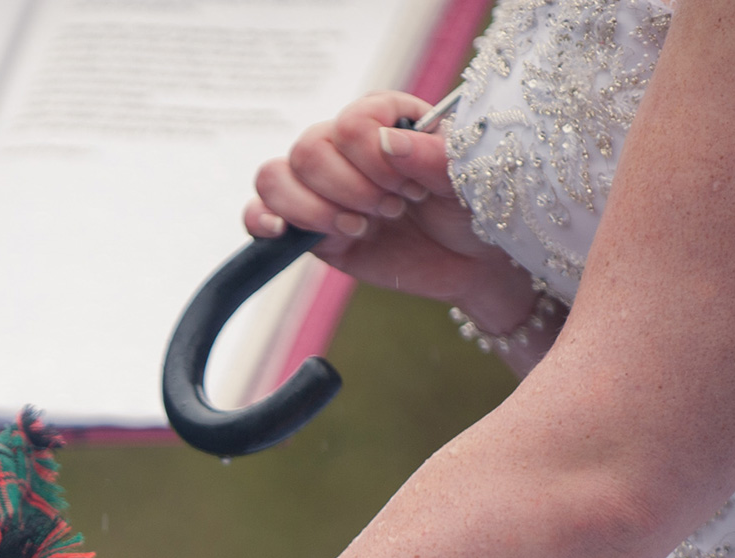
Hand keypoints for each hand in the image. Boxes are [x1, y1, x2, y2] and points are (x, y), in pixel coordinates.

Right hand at [246, 91, 539, 341]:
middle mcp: (344, 146)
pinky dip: (261, 220)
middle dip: (351, 190)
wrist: (472, 262)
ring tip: (360, 229)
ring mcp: (321, 187)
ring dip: (316, 210)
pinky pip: (259, 213)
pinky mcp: (307, 229)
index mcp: (384, 117)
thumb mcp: (468, 179)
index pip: (351, 122)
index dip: (374, 160)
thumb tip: (387, 141)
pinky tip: (282, 232)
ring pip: (276, 176)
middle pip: (309, 149)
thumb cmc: (474, 208)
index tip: (411, 190)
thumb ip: (432, 156)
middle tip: (392, 212)